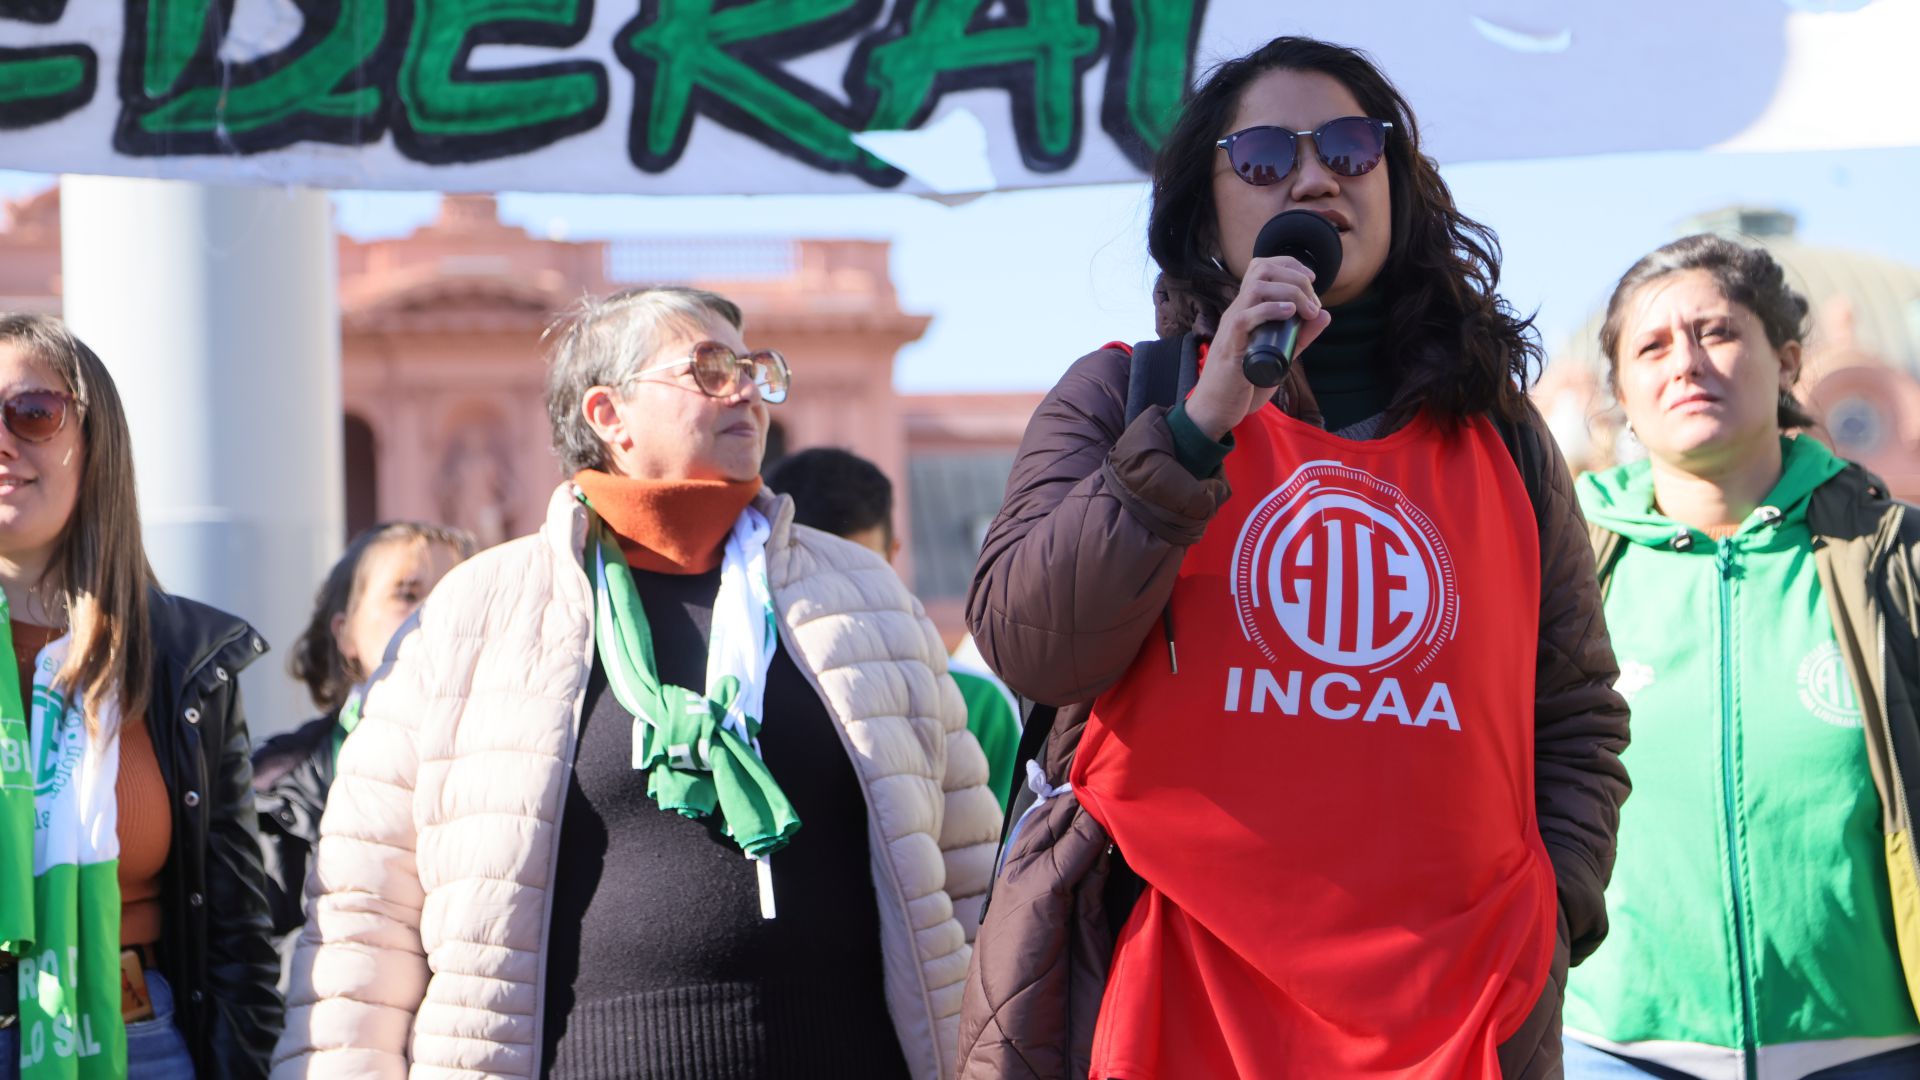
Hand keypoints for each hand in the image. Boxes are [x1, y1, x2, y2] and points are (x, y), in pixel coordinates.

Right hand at [1185, 256, 1332, 440]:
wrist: (1218, 408)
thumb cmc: (1245, 381)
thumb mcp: (1282, 352)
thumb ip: (1301, 335)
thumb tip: (1325, 313)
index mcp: (1246, 309)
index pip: (1262, 267)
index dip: (1289, 264)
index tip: (1312, 280)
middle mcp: (1238, 311)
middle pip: (1261, 269)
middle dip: (1295, 277)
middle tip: (1312, 303)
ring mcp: (1232, 326)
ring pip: (1256, 288)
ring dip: (1289, 292)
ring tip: (1306, 310)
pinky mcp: (1231, 346)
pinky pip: (1246, 317)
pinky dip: (1271, 310)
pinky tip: (1290, 314)